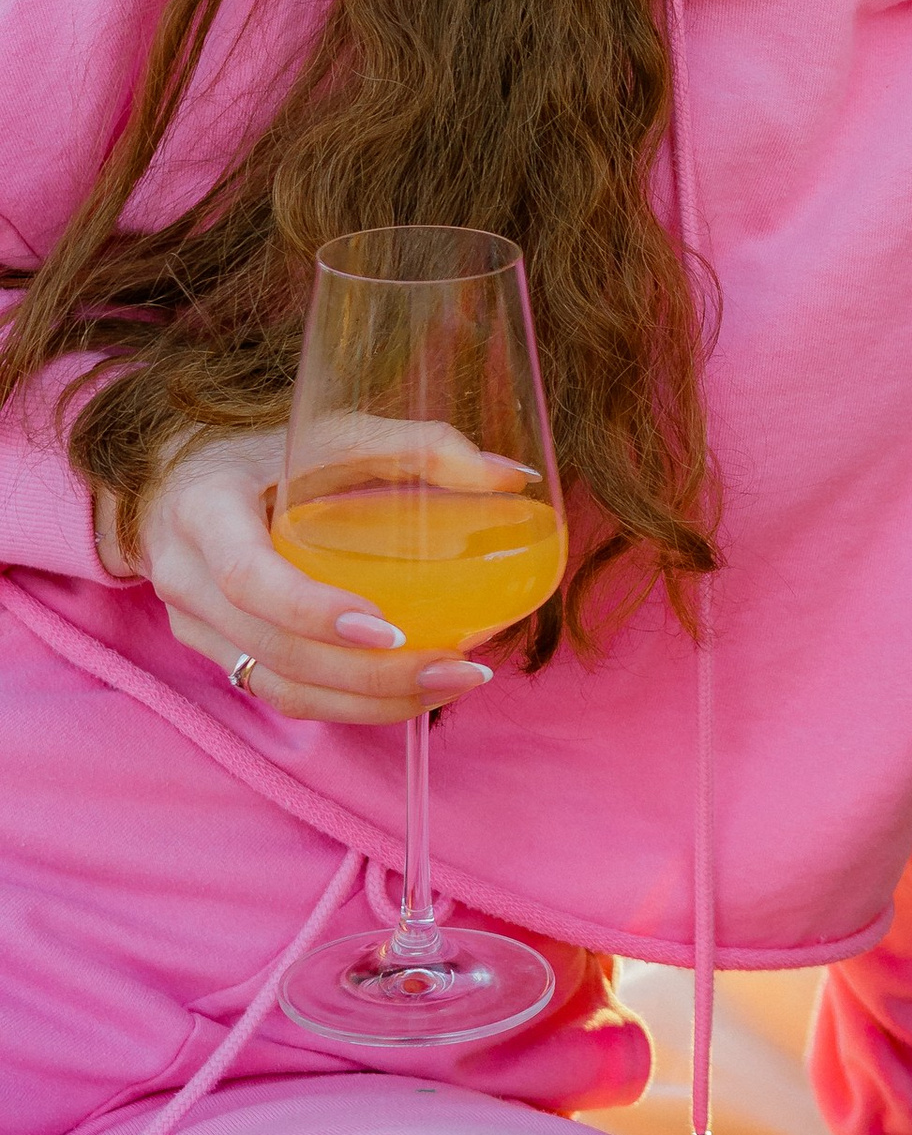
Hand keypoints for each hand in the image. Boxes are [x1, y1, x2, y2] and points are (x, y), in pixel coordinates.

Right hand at [107, 423, 500, 724]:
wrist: (175, 479)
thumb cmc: (261, 449)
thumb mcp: (329, 431)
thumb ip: (417, 446)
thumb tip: (513, 478)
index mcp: (203, 510)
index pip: (250, 580)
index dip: (315, 612)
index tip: (389, 628)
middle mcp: (187, 576)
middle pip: (275, 650)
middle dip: (368, 676)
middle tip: (456, 667)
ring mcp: (194, 625)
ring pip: (279, 687)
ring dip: (368, 702)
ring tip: (450, 683)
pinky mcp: (216, 652)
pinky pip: (280, 692)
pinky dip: (348, 703)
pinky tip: (410, 691)